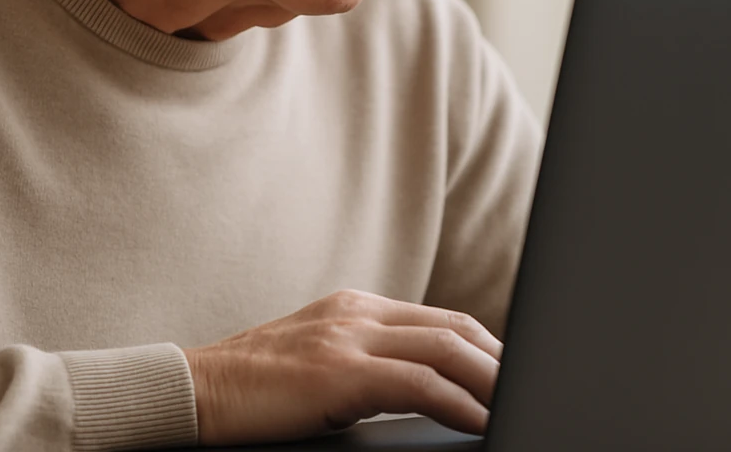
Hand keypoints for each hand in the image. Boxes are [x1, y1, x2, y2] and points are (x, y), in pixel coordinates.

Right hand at [181, 289, 501, 444]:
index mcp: (357, 308)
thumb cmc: (256, 388)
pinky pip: (417, 385)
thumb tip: (418, 390)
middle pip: (453, 328)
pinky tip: (479, 422)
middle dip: (500, 361)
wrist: (196, 390)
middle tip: (533, 388)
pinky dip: (457, 402)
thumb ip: (365, 363)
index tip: (512, 373)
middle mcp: (358, 312)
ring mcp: (348, 336)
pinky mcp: (337, 372)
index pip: (440, 320)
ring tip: (520, 404)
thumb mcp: (320, 363)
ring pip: (444, 349)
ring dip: (491, 380)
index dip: (485, 346)